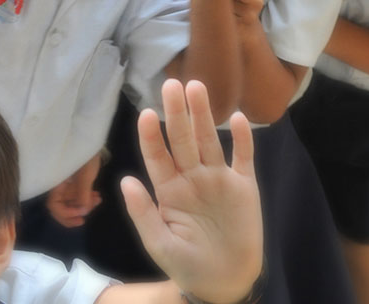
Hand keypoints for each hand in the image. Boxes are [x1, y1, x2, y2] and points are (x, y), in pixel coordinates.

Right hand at [45, 151, 103, 227]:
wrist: (92, 142)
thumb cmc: (86, 156)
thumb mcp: (85, 176)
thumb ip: (82, 195)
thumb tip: (82, 212)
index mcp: (57, 184)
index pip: (53, 205)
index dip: (65, 214)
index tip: (81, 215)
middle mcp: (60, 187)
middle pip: (60, 208)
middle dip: (73, 214)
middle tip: (85, 218)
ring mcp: (68, 186)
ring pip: (71, 203)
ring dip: (83, 207)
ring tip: (97, 201)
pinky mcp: (76, 184)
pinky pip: (78, 197)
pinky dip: (87, 200)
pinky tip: (97, 197)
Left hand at [121, 80, 261, 303]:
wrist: (224, 283)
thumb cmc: (187, 265)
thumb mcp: (159, 244)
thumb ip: (143, 213)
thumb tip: (125, 180)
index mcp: (169, 190)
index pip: (157, 156)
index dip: (150, 136)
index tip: (145, 113)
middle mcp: (192, 178)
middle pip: (183, 140)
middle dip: (177, 113)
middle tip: (172, 84)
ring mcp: (218, 179)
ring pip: (210, 141)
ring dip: (204, 116)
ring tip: (197, 87)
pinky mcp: (244, 186)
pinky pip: (243, 158)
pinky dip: (242, 139)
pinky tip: (239, 118)